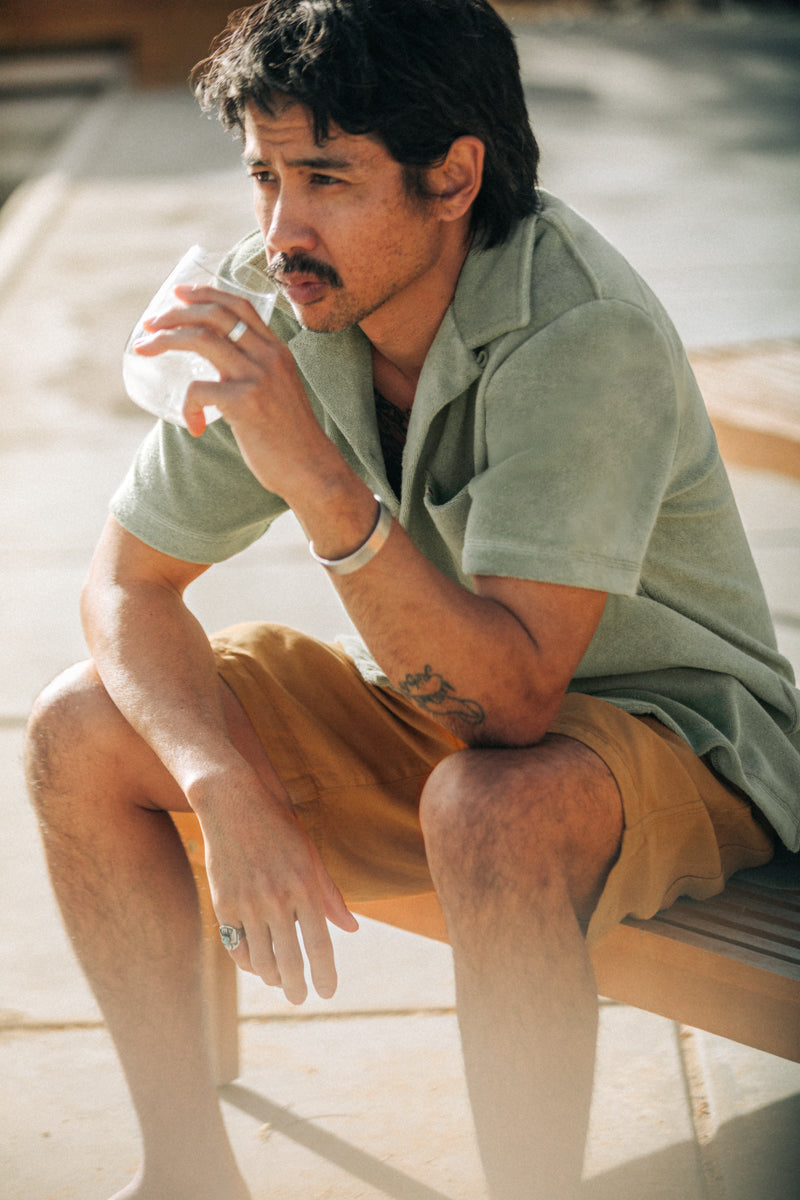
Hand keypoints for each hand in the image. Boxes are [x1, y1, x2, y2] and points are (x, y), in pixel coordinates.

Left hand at [134, 283, 336, 503]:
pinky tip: (192, 425)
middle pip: (215, 314)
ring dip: (166, 339)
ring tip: (145, 349)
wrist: (312, 470)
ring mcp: (258, 378)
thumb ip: (254, 374)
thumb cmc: (290, 438)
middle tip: (150, 323)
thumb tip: (216, 372)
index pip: (240, 305)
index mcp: (277, 350)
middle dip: (175, 313)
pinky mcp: (246, 404)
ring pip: (202, 339)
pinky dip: (187, 406)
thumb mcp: (279, 392)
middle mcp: (269, 356)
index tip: (179, 293)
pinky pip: (199, 391)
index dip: (206, 293)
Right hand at [195, 768, 357, 1004]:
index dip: (325, 974)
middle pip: (290, 961)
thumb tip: (352, 929)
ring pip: (261, 960)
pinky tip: (256, 965)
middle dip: (297, 987)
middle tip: (300, 998)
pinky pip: (236, 947)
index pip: (319, 945)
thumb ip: (330, 897)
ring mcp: (248, 903)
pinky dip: (247, 963)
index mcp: (305, 887)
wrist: (234, 803)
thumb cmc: (280, 828)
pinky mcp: (224, 903)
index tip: (328, 992)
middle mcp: (277, 899)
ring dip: (272, 978)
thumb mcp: (311, 857)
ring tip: (280, 982)